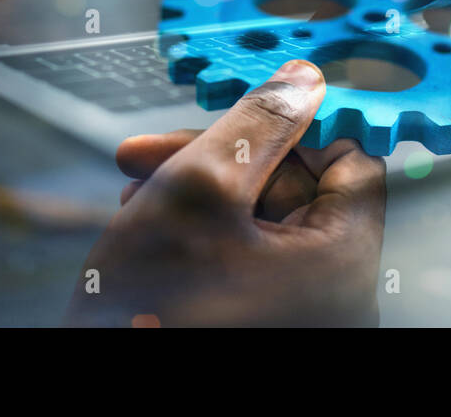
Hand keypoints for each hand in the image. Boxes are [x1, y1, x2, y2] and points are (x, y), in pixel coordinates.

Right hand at [65, 60, 386, 326]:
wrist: (98, 368)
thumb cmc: (151, 311)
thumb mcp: (201, 187)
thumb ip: (259, 123)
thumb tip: (303, 82)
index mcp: (342, 261)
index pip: (351, 159)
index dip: (298, 123)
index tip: (250, 105)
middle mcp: (331, 291)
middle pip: (295, 186)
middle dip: (221, 156)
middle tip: (155, 149)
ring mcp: (293, 309)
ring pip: (257, 216)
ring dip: (197, 188)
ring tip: (138, 186)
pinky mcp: (255, 319)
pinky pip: (240, 252)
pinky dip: (197, 228)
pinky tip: (146, 218)